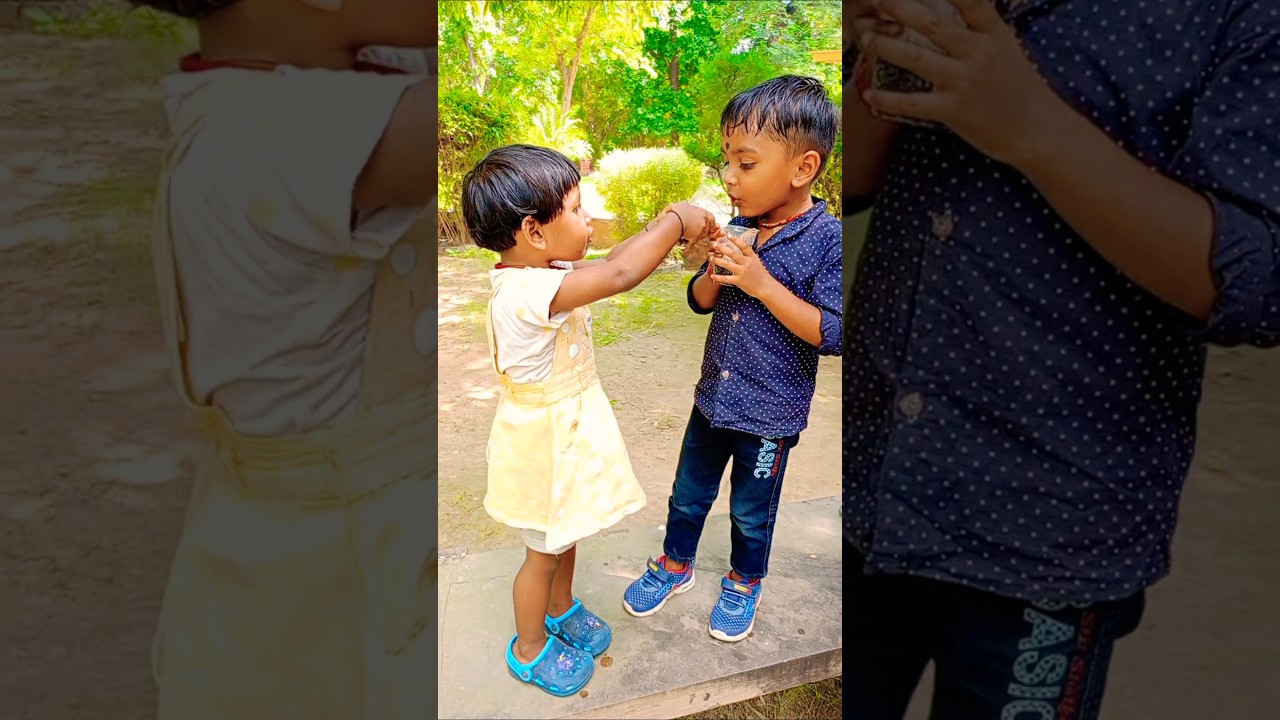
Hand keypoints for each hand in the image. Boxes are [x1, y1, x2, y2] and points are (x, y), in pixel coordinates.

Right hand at [664, 202, 718, 241]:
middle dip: (704, 230)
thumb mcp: (682, 204)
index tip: (706, 224)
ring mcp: (701, 230)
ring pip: (702, 235)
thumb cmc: (676, 212)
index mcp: (702, 212)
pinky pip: (695, 242)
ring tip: (690, 237)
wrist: (673, 221)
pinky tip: (686, 244)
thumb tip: (685, 203)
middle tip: (697, 232)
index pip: (711, 218)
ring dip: (697, 237)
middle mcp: (704, 221)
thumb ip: (686, 204)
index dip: (709, 221)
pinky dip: (690, 244)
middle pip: (708, 228)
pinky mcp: (696, 237)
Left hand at [709, 232, 773, 297]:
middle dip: (722, 248)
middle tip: (714, 244)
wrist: (765, 287)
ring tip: (710, 257)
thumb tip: (740, 245)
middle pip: (732, 254)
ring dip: (717, 260)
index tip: (728, 235)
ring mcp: (742, 272)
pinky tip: (712, 275)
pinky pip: (726, 278)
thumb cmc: (760, 274)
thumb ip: (748, 255)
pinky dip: (718, 277)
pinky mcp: (738, 281)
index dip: (736, 240)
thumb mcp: (756, 261)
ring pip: (727, 264)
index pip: (744, 246)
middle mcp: (746, 263)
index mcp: (751, 257)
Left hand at [858, 0, 1064, 166]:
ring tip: (865, 39)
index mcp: (993, 33)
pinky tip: (868, 94)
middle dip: (899, 8)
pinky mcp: (953, 111)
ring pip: (915, 57)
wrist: (1037, 130)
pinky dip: (886, 99)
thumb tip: (959, 7)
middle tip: (876, 0)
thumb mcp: (1006, 47)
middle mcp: (979, 53)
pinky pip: (912, 102)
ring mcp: (965, 82)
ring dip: (884, 46)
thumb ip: (980, 27)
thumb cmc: (1019, 87)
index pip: (969, 0)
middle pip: (931, 23)